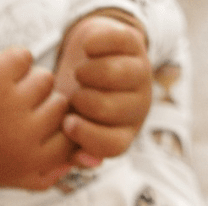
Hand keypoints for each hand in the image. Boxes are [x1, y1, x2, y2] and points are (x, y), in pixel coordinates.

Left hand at [0, 48, 70, 190]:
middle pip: (61, 105)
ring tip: (1, 97)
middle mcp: (25, 134)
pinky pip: (24, 58)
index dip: (54, 128)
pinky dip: (11, 64)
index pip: (70, 135)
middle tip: (13, 112)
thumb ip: (43, 176)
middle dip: (40, 105)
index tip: (36, 125)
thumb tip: (76, 162)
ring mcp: (13, 102)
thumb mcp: (6, 179)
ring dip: (26, 83)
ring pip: (44, 79)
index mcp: (30, 161)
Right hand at [54, 15, 151, 166]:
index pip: (112, 145)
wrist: (84, 61)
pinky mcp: (136, 44)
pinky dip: (93, 45)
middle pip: (108, 108)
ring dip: (86, 72)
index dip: (87, 135)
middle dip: (80, 100)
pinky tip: (87, 51)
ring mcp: (141, 74)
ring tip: (79, 74)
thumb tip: (85, 160)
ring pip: (112, 74)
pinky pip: (116, 42)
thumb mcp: (68, 130)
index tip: (66, 123)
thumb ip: (69, 150)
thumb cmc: (73, 105)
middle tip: (71, 96)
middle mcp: (138, 107)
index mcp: (123, 135)